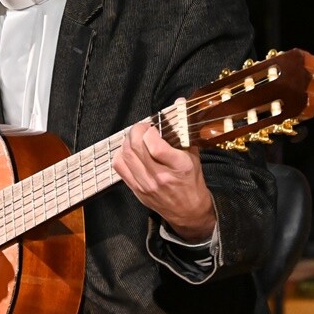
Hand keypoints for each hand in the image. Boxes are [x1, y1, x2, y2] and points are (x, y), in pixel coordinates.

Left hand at [112, 119, 214, 241]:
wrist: (188, 211)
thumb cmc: (192, 181)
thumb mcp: (194, 156)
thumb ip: (184, 130)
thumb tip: (179, 102)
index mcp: (178, 166)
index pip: (155, 145)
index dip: (150, 130)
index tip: (155, 126)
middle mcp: (160, 176)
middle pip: (136, 147)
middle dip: (137, 130)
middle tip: (144, 127)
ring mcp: (145, 184)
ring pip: (125, 155)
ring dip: (128, 140)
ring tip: (137, 137)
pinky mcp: (136, 189)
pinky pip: (119, 166)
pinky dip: (121, 154)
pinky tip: (130, 151)